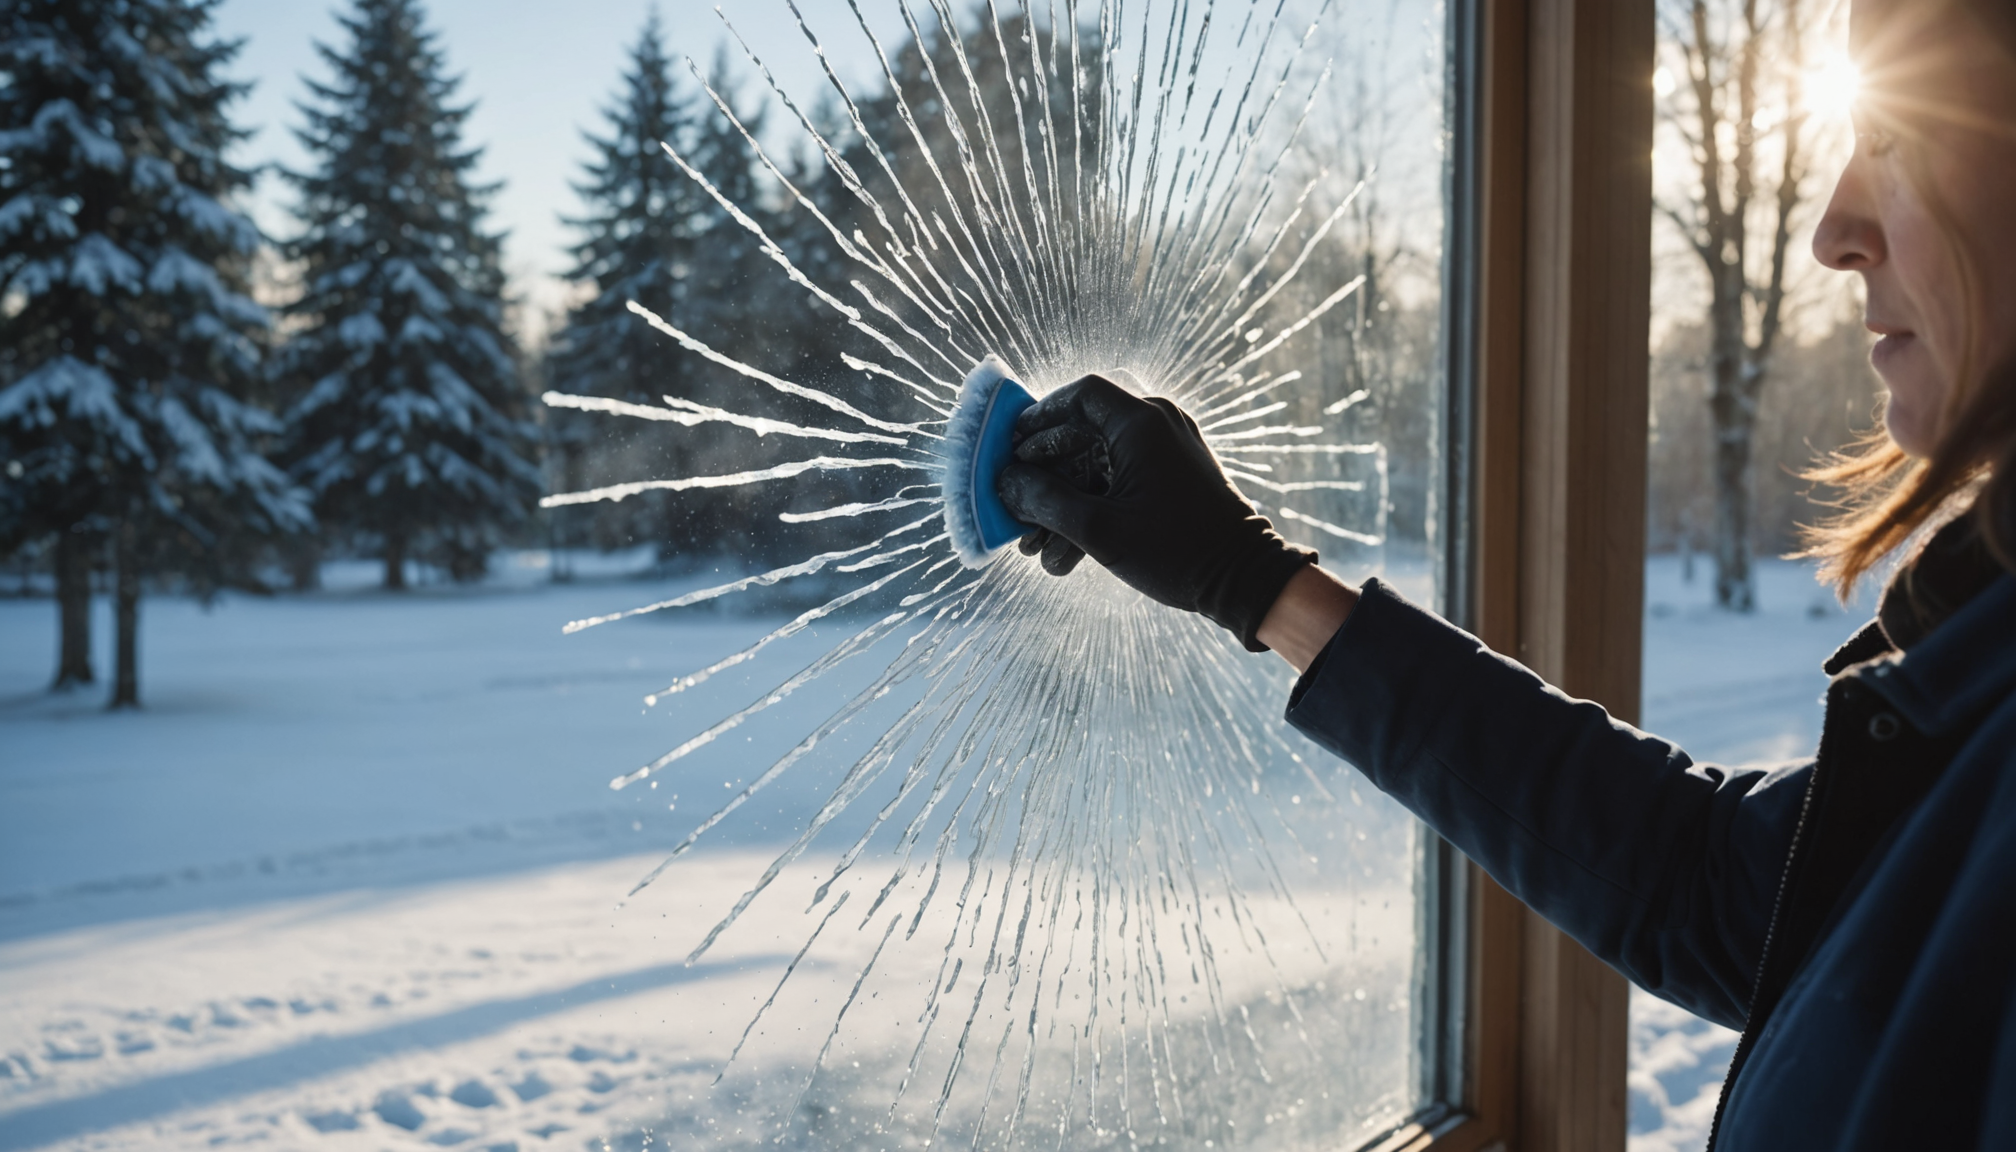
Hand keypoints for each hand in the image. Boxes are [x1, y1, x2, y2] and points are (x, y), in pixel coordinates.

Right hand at [996, 373, 1316, 651]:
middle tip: (1017, 505)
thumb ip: (1046, 501)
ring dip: (1066, 502)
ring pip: (1099, 464)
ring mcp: (1169, 449)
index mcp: (1142, 423)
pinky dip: (1094, 507)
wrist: (1243, 580)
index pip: (1081, 394)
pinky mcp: (1174, 475)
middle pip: (1084, 433)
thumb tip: (1006, 484)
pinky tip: (1066, 554)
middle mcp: (1158, 424)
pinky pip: (1121, 479)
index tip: (1013, 446)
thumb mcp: (1100, 530)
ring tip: (1036, 547)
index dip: (1040, 417)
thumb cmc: (1176, 551)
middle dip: (1046, 477)